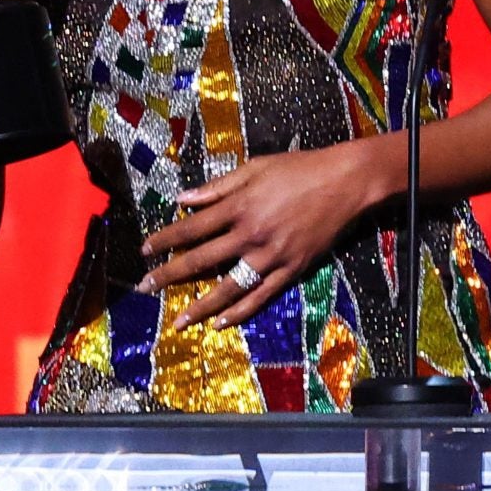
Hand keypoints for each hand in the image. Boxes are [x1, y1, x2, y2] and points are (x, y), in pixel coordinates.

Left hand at [137, 140, 394, 330]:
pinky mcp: (291, 268)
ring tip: (178, 321)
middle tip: (145, 288)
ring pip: (228, 286)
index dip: (165, 240)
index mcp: (239, 206)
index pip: (191, 227)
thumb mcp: (255, 168)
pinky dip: (239, 311)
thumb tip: (183, 199)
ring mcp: (271, 255)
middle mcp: (250, 234)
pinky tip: (220, 323)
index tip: (145, 251)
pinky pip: (261, 295)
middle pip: (201, 260)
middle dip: (169, 275)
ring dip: (200, 305)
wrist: (346, 182)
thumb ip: (218, 186)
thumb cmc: (299, 169)